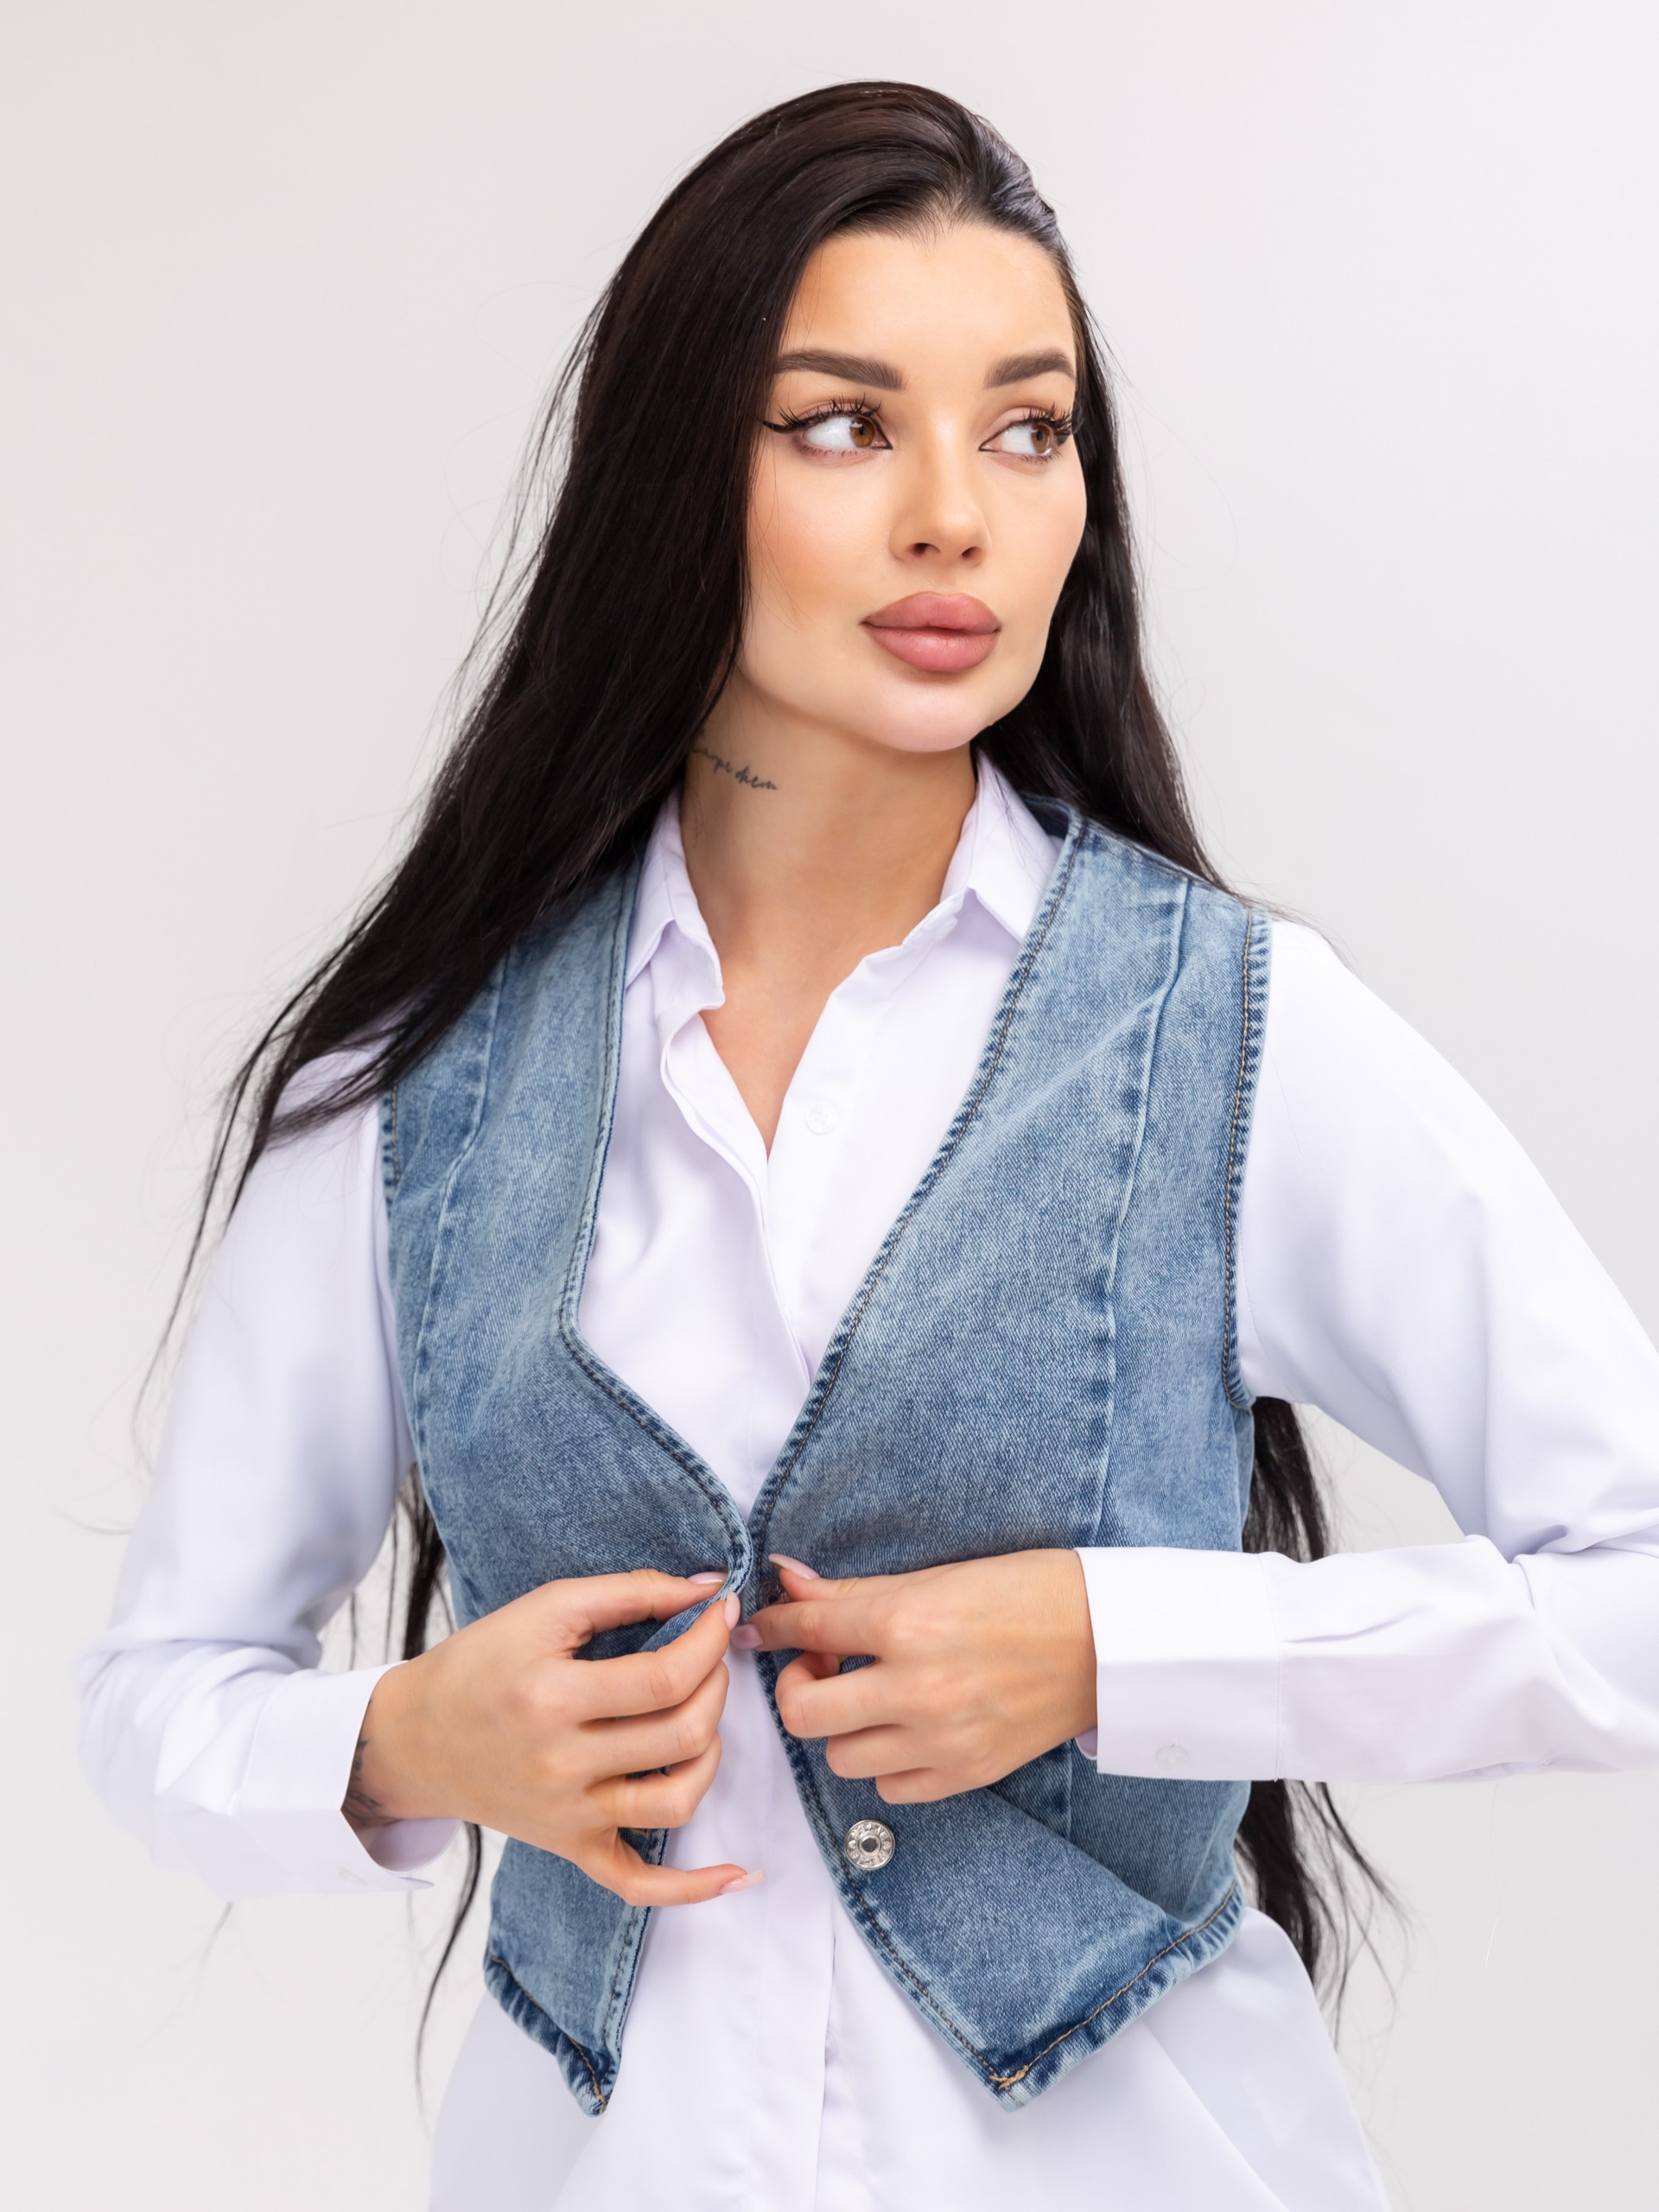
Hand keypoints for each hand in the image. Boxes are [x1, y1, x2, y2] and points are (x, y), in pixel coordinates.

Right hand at [346, 1569, 759, 1905]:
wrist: (413, 1738)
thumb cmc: (480, 1664)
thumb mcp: (544, 1610)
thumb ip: (628, 1592)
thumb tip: (706, 1587)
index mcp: (552, 1699)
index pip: (665, 1678)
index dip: (708, 1641)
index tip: (721, 1609)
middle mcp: (562, 1766)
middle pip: (681, 1736)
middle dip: (717, 1686)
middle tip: (711, 1656)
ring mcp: (569, 1816)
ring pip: (676, 1802)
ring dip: (713, 1754)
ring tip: (704, 1717)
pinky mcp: (571, 1847)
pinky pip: (638, 1884)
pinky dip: (692, 1889)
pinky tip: (737, 1874)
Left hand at [735, 1550, 1096, 1803]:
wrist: (1107, 1640)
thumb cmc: (1025, 1592)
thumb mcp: (936, 1576)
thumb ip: (855, 1592)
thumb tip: (787, 1584)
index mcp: (907, 1623)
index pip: (807, 1629)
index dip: (771, 1626)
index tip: (758, 1628)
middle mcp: (917, 1688)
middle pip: (804, 1713)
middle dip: (796, 1688)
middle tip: (822, 1665)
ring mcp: (942, 1740)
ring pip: (841, 1757)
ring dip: (841, 1727)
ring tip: (869, 1696)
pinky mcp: (966, 1774)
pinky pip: (890, 1788)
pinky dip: (885, 1761)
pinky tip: (904, 1727)